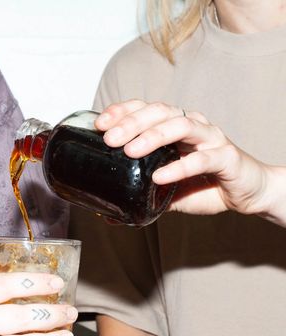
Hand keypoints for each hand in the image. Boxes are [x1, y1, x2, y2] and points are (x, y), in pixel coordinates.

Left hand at [95, 100, 279, 218]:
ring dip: (152, 136)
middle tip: (110, 139)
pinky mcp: (226, 156)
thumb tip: (108, 214)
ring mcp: (210, 138)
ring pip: (180, 126)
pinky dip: (179, 167)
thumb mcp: (165, 192)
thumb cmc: (205, 185)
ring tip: (130, 151)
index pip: (144, 109)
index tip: (100, 124)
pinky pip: (202, 159)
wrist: (246, 193)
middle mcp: (191, 125)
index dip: (122, 112)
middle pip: (159, 112)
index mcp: (173, 126)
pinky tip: (160, 176)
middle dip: (131, 123)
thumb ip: (140, 197)